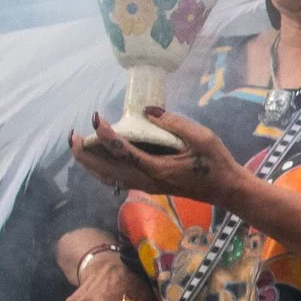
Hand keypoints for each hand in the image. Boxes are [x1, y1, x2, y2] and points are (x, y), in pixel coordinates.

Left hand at [70, 110, 247, 204]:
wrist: (227, 190)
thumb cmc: (216, 164)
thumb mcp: (202, 138)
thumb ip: (175, 123)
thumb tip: (149, 111)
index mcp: (158, 168)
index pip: (123, 151)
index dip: (106, 134)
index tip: (96, 117)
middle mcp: (147, 180)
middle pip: (107, 169)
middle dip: (87, 152)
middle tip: (73, 135)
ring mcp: (147, 186)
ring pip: (109, 177)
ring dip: (90, 163)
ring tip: (77, 147)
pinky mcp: (149, 186)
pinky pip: (117, 180)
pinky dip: (101, 171)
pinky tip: (96, 162)